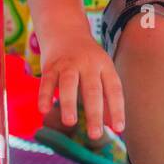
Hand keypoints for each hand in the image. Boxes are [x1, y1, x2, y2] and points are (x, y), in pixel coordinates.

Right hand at [36, 20, 124, 140]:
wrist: (64, 28)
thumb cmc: (86, 58)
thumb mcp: (101, 70)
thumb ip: (105, 95)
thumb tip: (112, 125)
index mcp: (105, 66)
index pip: (114, 89)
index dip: (117, 109)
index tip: (119, 129)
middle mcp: (88, 63)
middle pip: (92, 90)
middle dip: (94, 113)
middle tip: (95, 135)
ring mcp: (68, 63)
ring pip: (69, 84)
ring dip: (69, 104)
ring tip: (70, 123)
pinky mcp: (50, 65)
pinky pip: (47, 82)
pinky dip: (45, 96)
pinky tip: (44, 110)